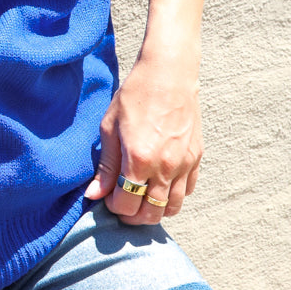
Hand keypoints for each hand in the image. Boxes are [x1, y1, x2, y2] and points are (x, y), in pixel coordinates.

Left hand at [83, 50, 201, 224]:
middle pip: (150, 214)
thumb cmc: (135, 95)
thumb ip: (105, 166)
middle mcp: (165, 167)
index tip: (107, 198)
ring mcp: (184, 164)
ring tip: (140, 200)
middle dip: (132, 216)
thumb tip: (94, 195)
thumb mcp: (110, 127)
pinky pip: (187, 192)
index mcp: (139, 159)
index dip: (113, 207)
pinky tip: (159, 186)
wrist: (168, 73)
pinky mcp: (196, 158)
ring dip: (154, 211)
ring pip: (172, 208)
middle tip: (122, 205)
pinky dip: (173, 197)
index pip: (126, 204)